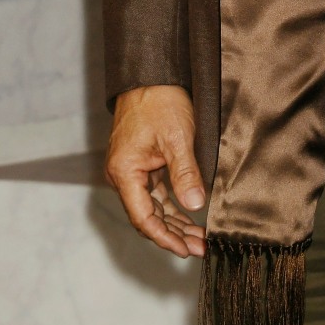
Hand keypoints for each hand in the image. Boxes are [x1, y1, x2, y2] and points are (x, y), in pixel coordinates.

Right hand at [106, 84, 207, 258]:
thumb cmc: (160, 101)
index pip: (143, 218)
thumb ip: (185, 173)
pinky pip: (156, 192)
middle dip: (174, 233)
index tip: (186, 250)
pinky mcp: (142, 162)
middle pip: (148, 216)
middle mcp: (123, 174)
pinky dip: (172, 204)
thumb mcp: (177, 137)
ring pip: (153, 205)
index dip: (165, 237)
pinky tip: (189, 215)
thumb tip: (195, 205)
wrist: (150, 74)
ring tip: (199, 237)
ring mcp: (132, 169)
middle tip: (201, 247)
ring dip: (175, 221)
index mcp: (124, 172)